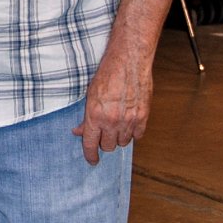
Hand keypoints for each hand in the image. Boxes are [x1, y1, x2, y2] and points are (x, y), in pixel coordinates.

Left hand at [72, 49, 152, 165]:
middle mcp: (112, 121)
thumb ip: (86, 117)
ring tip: (117, 125)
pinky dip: (133, 133)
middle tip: (104, 133)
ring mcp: (129, 120)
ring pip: (123, 142)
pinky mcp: (143, 116)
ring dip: (119, 137)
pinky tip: (129, 123)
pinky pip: (138, 136)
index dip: (90, 156)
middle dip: (104, 142)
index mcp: (95, 116)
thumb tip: (79, 131)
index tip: (92, 161)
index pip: (91, 145)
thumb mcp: (89, 96)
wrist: (129, 61)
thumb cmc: (107, 75)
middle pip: (108, 146)